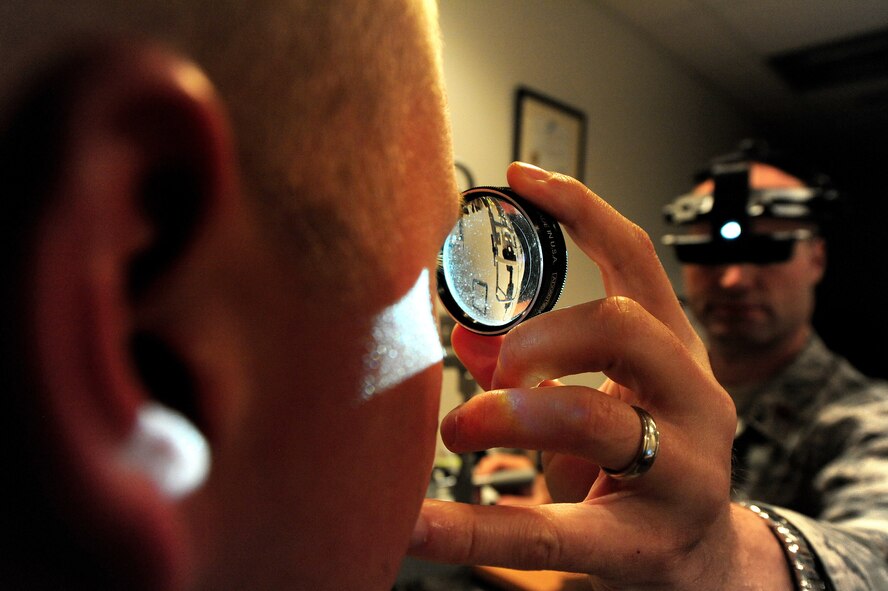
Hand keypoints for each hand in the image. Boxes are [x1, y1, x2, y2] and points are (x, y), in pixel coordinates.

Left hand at [409, 163, 791, 589]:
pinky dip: (475, 528)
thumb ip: (539, 363)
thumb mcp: (605, 400)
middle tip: (491, 365)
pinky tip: (419, 528)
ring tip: (462, 429)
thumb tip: (468, 337)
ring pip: (597, 417)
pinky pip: (553, 533)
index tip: (521, 177)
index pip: (638, 259)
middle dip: (540, 334)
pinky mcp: (647, 542)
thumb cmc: (647, 465)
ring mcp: (682, 470)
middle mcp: (693, 398)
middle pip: (622, 324)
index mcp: (675, 352)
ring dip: (513, 414)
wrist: (702, 562)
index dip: (582, 210)